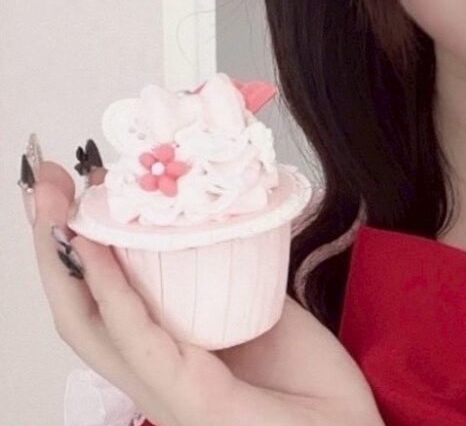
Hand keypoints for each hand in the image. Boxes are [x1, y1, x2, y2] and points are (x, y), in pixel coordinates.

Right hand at [25, 155, 383, 425]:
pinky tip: (95, 249)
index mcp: (168, 353)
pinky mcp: (187, 399)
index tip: (77, 180)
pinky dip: (112, 290)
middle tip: (44, 178)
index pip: (103, 296)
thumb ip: (232, 278)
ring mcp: (165, 390)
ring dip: (66, 257)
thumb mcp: (264, 315)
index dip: (79, 242)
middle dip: (54, 240)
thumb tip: (218, 222)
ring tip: (55, 202)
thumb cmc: (310, 389)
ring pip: (92, 322)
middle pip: (81, 305)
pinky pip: (139, 338)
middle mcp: (155, 372)